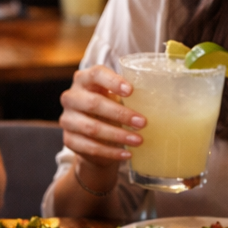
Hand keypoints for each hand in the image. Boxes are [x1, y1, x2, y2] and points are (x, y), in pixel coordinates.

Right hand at [58, 65, 143, 189]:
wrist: (92, 136)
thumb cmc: (108, 109)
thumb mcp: (116, 98)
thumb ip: (128, 95)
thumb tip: (159, 101)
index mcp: (84, 80)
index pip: (96, 74)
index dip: (112, 82)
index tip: (131, 91)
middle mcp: (71, 97)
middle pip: (93, 103)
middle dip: (120, 114)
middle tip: (142, 122)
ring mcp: (67, 119)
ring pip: (91, 128)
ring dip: (118, 135)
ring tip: (139, 140)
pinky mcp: (69, 140)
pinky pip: (90, 147)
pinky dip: (111, 152)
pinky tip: (127, 153)